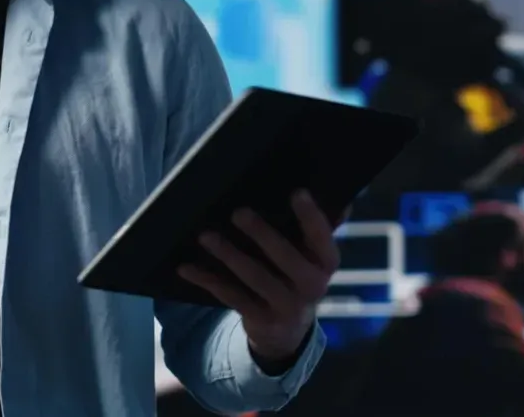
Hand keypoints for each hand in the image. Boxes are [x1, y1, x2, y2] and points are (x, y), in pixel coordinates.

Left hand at [178, 190, 342, 365]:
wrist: (286, 330)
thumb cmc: (295, 275)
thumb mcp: (310, 255)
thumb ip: (318, 228)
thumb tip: (337, 197)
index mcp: (326, 263)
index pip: (323, 238)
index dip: (311, 216)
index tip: (297, 192)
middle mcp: (312, 286)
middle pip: (286, 258)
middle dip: (262, 234)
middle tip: (238, 212)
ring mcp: (286, 305)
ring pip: (255, 277)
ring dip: (229, 254)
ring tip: (205, 236)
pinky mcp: (260, 319)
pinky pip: (230, 296)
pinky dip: (207, 280)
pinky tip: (186, 267)